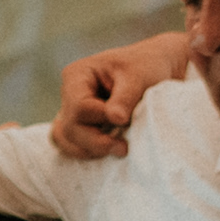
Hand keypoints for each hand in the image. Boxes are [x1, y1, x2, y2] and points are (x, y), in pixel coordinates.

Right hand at [52, 32, 190, 160]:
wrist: (154, 69)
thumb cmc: (145, 67)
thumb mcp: (139, 77)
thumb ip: (125, 98)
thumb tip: (115, 119)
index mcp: (77, 75)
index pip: (79, 108)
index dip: (101, 119)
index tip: (125, 119)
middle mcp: (68, 94)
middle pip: (69, 128)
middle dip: (96, 141)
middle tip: (123, 147)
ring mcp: (71, 112)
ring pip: (65, 140)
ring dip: (90, 150)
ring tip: (118, 149)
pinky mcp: (80, 126)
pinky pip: (72, 146)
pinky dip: (88, 152)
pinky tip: (110, 150)